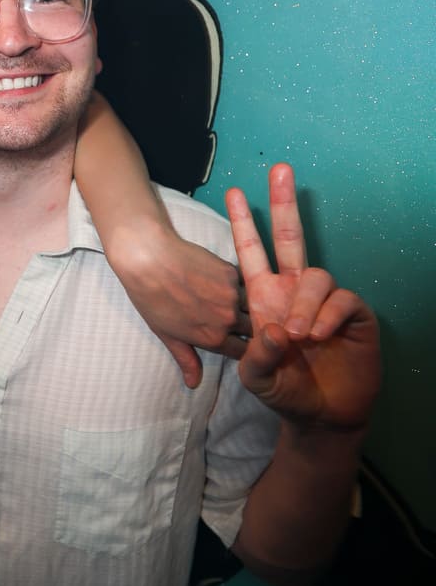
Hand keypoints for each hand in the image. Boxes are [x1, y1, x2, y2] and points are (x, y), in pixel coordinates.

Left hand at [111, 225, 248, 388]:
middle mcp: (228, 320)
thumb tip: (193, 384)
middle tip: (237, 318)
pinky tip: (219, 279)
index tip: (238, 341)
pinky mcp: (232, 272)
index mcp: (213, 338)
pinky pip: (243, 282)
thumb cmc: (151, 298)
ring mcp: (232, 295)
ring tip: (229, 298)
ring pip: (251, 305)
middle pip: (252, 329)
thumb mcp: (166, 334)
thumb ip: (186, 358)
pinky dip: (236, 284)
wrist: (148, 259)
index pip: (243, 352)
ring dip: (245, 305)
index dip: (241, 347)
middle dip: (247, 327)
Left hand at [225, 163, 380, 429]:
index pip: (251, 254)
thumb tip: (272, 330)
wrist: (323, 414)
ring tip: (299, 333)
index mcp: (265, 298)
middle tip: (279, 170)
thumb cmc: (285, 390)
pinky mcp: (352, 314)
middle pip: (289, 237)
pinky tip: (319, 334)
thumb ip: (254, 357)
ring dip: (304, 302)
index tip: (234, 192)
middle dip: (284, 202)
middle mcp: (293, 291)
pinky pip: (341, 300)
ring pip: (316, 275)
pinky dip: (327, 316)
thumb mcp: (256, 378)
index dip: (243, 224)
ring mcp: (323, 300)